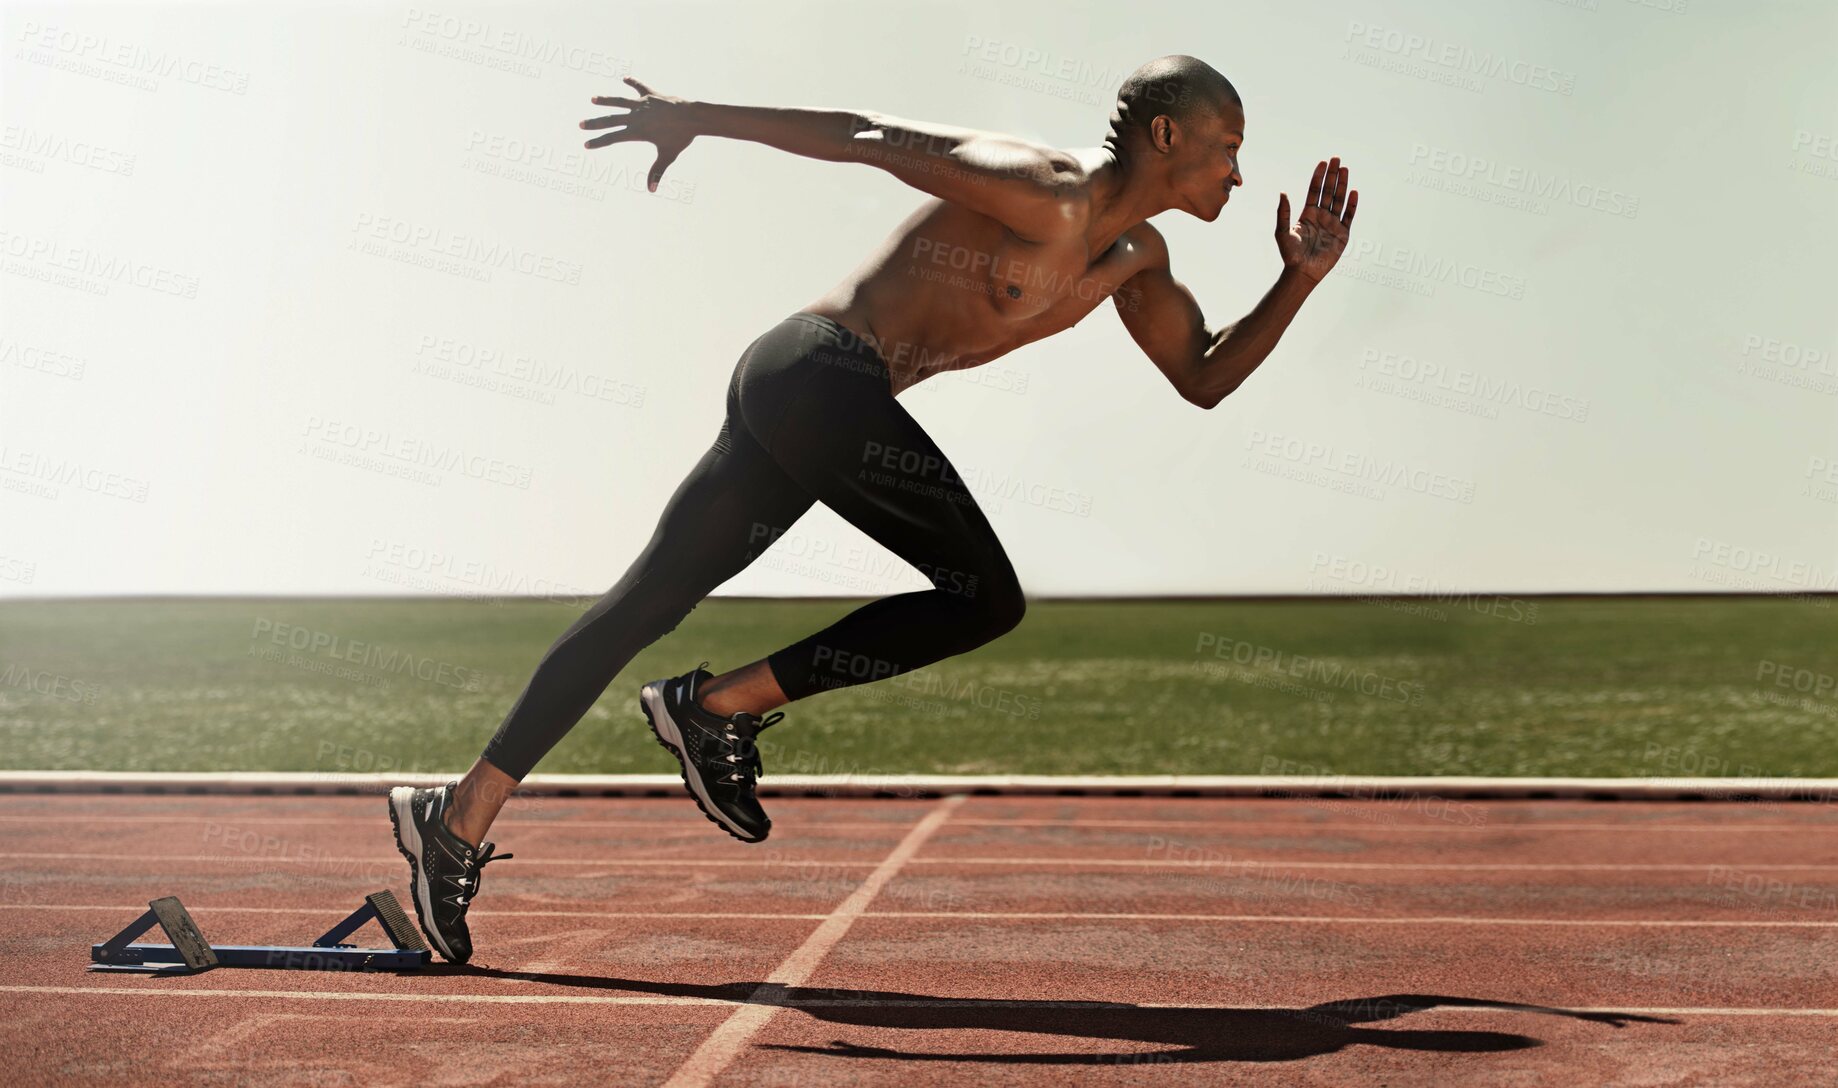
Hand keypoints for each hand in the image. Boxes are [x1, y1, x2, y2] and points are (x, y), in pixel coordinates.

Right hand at [579, 77, 694, 191]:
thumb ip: (657, 171)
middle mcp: (636, 116)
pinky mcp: (651, 95)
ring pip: (620, 101)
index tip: (587, 145)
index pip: (613, 138)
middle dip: (595, 123)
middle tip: (581, 124)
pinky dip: (632, 83)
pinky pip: (639, 87)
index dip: (599, 142)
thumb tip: (651, 189)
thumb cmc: (680, 138)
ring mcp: (642, 104)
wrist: (692, 117)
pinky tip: (625, 79)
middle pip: (610, 120)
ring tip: (593, 99)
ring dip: (606, 100)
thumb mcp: (667, 155)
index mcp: (637, 132)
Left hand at [1276, 157, 1357, 280]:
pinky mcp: (1342, 233)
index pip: (1315, 190)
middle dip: (1332, 175)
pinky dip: (1352, 205)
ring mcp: (1333, 223)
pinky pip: (1349, 216)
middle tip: (1336, 159)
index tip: (1322, 163)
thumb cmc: (1290, 254)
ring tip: (1345, 169)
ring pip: (1339, 200)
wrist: (1302, 272)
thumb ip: (1283, 213)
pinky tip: (1354, 192)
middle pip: (1328, 191)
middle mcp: (1321, 216)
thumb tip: (1283, 192)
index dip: (1318, 177)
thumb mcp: (1282, 232)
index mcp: (1307, 214)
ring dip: (1342, 185)